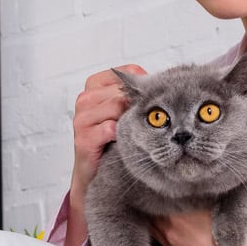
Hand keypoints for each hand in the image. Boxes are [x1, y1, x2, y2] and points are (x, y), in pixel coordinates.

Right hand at [64, 64, 147, 245]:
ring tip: (129, 134)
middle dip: (137, 107)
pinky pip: (109, 129)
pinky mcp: (83, 138)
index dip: (144, 88)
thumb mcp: (126, 111)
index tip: (150, 104)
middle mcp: (85, 98)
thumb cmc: (114, 138)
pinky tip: (119, 143)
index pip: (126, 72)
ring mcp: (82, 117)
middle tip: (144, 123)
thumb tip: (165, 82)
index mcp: (95, 85)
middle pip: (122, 92)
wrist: (96, 172)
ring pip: (116, 107)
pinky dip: (118, 136)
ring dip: (128, 123)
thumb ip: (138, 95)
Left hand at [152, 138, 246, 245]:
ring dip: (151, 198)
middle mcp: (178, 219)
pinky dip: (150, 216)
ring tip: (149, 181)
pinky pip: (152, 228)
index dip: (172, 165)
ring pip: (151, 209)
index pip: (175, 177)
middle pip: (158, 191)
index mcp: (198, 203)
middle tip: (156, 163)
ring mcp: (172, 236)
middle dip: (159, 179)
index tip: (171, 153)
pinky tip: (149, 207)